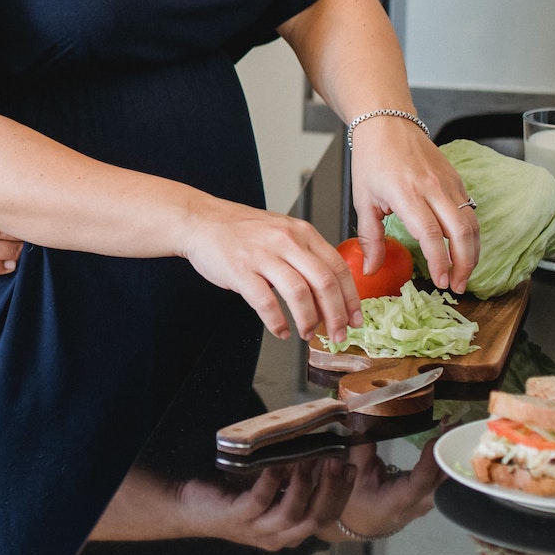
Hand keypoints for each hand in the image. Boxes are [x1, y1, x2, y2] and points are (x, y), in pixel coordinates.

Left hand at [174, 456, 354, 550]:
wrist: (191, 508)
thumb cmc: (233, 496)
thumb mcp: (269, 492)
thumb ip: (291, 482)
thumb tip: (316, 453)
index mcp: (290, 531)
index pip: (326, 518)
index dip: (341, 494)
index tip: (350, 467)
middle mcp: (278, 536)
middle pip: (315, 519)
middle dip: (330, 490)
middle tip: (336, 461)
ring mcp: (257, 529)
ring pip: (292, 514)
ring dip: (303, 485)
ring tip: (308, 460)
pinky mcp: (237, 517)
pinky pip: (260, 500)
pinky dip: (271, 481)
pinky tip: (276, 463)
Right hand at [180, 199, 360, 341]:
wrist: (200, 220)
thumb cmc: (240, 229)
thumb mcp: (281, 230)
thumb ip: (305, 253)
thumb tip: (329, 289)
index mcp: (301, 232)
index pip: (338, 267)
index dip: (351, 298)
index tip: (355, 318)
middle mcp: (285, 241)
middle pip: (324, 283)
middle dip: (336, 316)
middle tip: (337, 334)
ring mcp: (262, 255)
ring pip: (299, 294)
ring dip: (308, 321)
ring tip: (306, 333)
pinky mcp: (240, 270)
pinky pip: (266, 302)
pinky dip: (277, 322)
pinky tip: (281, 330)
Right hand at [331, 440, 444, 539]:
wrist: (361, 524)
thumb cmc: (355, 500)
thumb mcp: (353, 475)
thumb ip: (362, 450)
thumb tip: (366, 421)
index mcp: (395, 502)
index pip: (419, 484)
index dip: (429, 464)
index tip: (434, 440)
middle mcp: (416, 505)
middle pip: (442, 486)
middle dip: (450, 458)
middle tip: (453, 430)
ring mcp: (426, 504)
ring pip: (447, 484)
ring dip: (452, 458)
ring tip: (453, 431)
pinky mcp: (429, 498)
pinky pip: (444, 482)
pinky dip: (449, 463)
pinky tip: (450, 443)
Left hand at [350, 117, 480, 292]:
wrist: (387, 123)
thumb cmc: (372, 159)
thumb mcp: (362, 200)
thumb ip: (370, 238)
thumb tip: (370, 269)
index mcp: (406, 193)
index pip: (431, 234)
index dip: (439, 261)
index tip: (440, 282)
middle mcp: (432, 187)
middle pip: (461, 232)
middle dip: (464, 264)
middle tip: (456, 286)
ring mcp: (448, 182)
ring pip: (472, 223)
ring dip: (472, 253)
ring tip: (462, 275)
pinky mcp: (457, 180)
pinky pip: (471, 211)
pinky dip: (472, 235)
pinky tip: (464, 251)